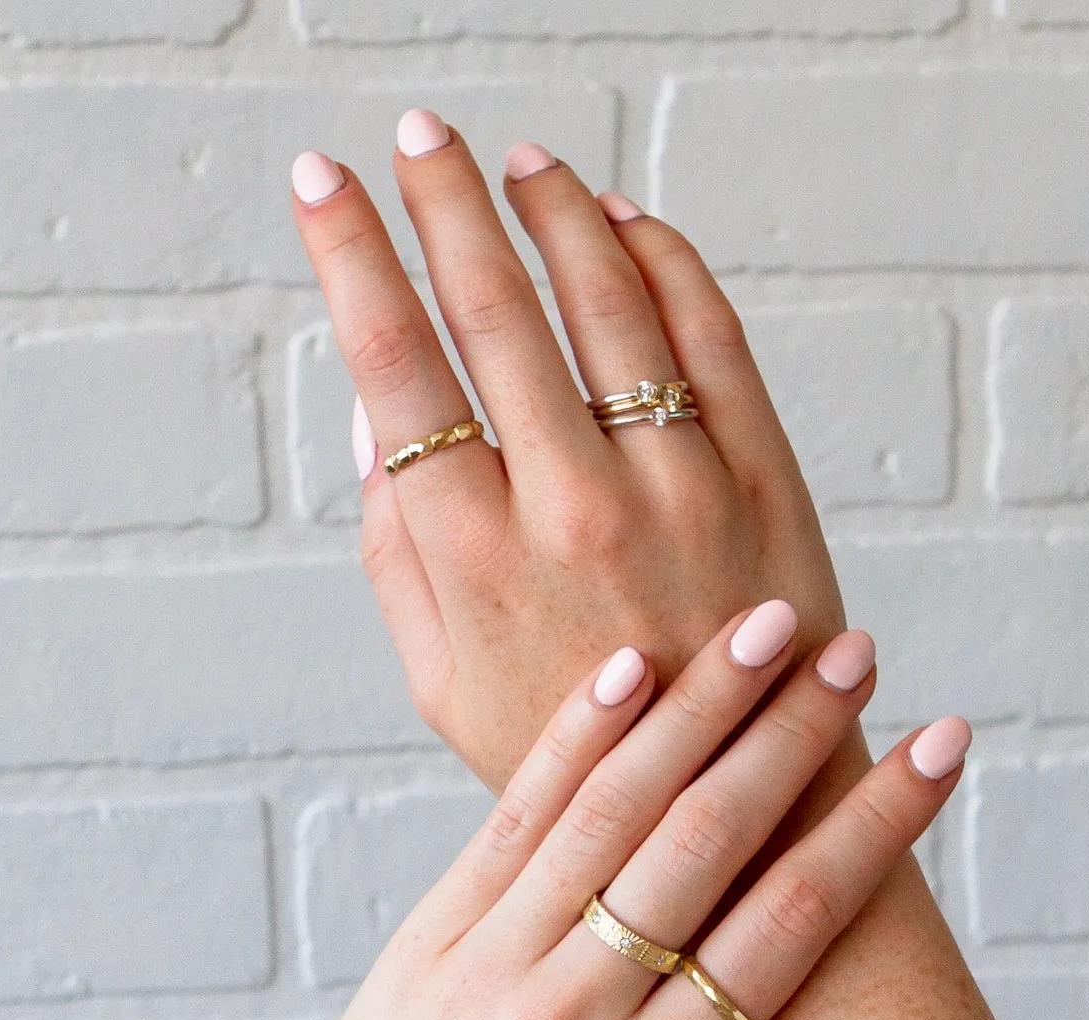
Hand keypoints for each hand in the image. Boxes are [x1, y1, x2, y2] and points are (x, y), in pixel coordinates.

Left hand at [238, 606, 969, 1019]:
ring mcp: (489, 968)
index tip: (941, 747)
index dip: (876, 824)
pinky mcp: (423, 944)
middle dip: (793, 735)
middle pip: (707, 840)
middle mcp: (577, 1014)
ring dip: (696, 707)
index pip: (793, 921)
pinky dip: (573, 741)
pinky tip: (629, 674)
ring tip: (762, 628)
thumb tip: (769, 959)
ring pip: (611, 810)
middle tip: (857, 653)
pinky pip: (510, 823)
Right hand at [289, 119, 843, 787]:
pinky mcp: (765, 480)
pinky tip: (621, 225)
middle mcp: (575, 508)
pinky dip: (662, 260)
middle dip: (443, 204)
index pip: (397, 368)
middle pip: (495, 309)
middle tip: (414, 137)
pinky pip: (709, 334)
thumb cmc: (572, 758)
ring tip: (515, 166)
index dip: (350, 259)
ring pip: (608, 300)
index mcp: (477, 560)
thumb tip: (374, 421)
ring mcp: (681, 487)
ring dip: (552, 213)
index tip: (322, 185)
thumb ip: (399, 556)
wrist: (736, 813)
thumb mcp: (444, 690)